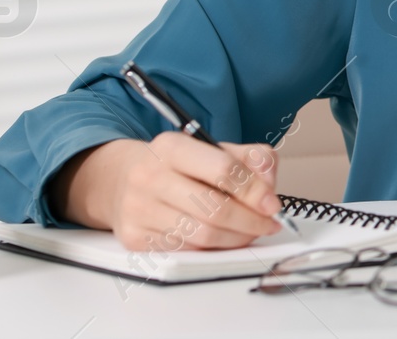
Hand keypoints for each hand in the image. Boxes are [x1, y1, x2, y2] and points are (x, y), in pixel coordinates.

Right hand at [51, 134, 282, 251]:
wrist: (124, 180)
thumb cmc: (178, 166)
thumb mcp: (213, 149)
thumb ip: (251, 158)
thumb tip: (269, 182)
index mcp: (171, 147)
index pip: (223, 169)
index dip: (254, 190)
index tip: (272, 204)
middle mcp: (149, 176)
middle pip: (214, 208)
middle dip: (250, 221)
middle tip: (268, 224)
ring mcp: (138, 209)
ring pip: (202, 235)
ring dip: (236, 238)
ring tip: (251, 232)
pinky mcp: (134, 238)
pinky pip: (187, 250)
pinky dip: (214, 248)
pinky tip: (225, 239)